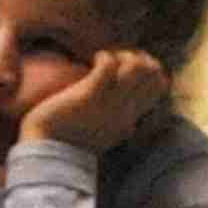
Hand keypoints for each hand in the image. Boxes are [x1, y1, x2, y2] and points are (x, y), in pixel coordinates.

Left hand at [23, 48, 168, 153]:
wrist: (46, 152)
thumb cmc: (69, 142)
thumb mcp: (104, 137)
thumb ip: (119, 128)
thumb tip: (130, 128)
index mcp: (129, 120)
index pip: (160, 88)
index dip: (150, 70)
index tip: (128, 67)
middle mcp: (126, 111)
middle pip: (156, 75)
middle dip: (141, 58)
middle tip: (117, 61)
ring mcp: (110, 102)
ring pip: (139, 67)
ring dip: (125, 55)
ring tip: (106, 60)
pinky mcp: (90, 94)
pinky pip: (110, 65)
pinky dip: (105, 56)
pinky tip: (94, 59)